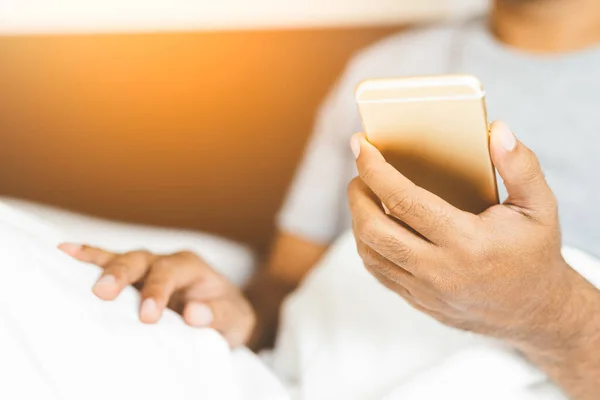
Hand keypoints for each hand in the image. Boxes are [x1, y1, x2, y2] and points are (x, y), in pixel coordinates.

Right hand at [58, 244, 254, 347]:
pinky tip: (65, 251)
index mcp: (192, 266)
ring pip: (123, 258)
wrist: (225, 313)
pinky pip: (111, 262)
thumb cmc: (228, 315)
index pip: (171, 274)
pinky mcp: (135, 279)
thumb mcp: (235, 320)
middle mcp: (167, 261)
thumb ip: (218, 315)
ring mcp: (149, 268)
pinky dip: (90, 257)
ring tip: (68, 256)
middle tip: (104, 293)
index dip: (157, 292)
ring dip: (99, 262)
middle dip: (122, 274)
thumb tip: (194, 314)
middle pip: (141, 260)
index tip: (147, 316)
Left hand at [348, 121, 581, 348]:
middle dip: (357, 195)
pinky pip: (379, 272)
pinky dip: (368, 245)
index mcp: (467, 242)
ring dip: (358, 219)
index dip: (374, 170)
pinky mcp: (418, 301)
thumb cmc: (534, 252)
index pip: (404, 201)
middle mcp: (440, 270)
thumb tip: (496, 130)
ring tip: (364, 195)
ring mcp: (425, 290)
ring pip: (370, 253)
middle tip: (359, 173)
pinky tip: (373, 225)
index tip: (360, 145)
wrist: (536, 312)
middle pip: (374, 229)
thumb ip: (520, 165)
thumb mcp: (540, 206)